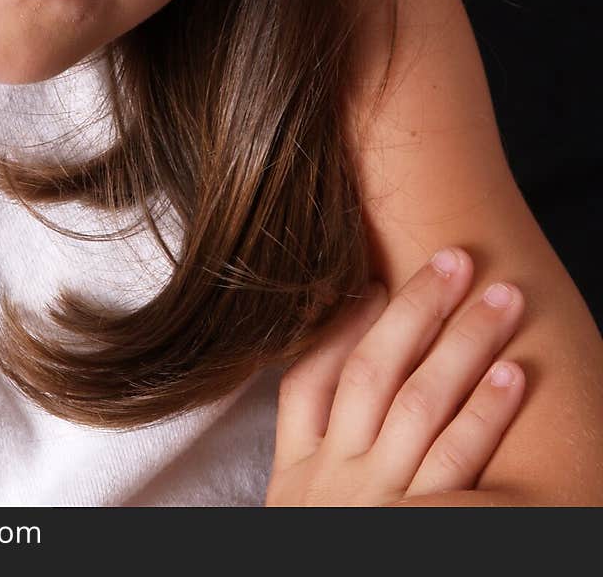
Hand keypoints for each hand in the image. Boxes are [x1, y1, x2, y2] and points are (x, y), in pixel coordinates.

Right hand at [265, 246, 525, 505]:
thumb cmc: (323, 565)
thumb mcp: (294, 518)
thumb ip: (312, 470)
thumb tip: (348, 392)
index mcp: (295, 477)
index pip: (306, 384)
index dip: (341, 328)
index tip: (375, 281)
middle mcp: (332, 480)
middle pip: (369, 374)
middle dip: (416, 309)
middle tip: (455, 259)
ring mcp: (375, 500)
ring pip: (419, 401)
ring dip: (464, 341)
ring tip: (501, 297)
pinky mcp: (417, 525)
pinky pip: (455, 458)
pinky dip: (483, 412)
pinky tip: (510, 374)